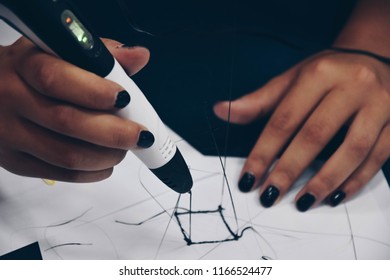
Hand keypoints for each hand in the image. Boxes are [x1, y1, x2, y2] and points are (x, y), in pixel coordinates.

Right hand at [0, 37, 149, 181]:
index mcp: (23, 65)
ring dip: (107, 155)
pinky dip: (94, 171)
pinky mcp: (16, 162)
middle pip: (68, 122)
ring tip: (124, 147)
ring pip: (68, 156)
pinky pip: (62, 174)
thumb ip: (101, 54)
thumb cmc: (29, 73)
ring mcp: (10, 135)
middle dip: (114, 133)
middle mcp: (11, 99)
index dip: (95, 91)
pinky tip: (105, 161)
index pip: (56, 78)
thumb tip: (138, 57)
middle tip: (139, 134)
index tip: (125, 98)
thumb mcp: (57, 52)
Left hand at [214, 50, 389, 210]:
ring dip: (326, 180)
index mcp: (318, 74)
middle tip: (270, 196)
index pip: (284, 119)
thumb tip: (220, 110)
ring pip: (353, 149)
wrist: (372, 58)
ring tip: (302, 202)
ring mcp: (380, 104)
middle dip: (289, 170)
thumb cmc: (325, 74)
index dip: (264, 152)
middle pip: (316, 135)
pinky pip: (379, 156)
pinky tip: (335, 195)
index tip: (248, 178)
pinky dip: (357, 180)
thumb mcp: (291, 80)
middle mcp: (352, 86)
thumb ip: (258, 101)